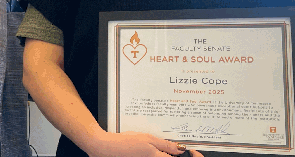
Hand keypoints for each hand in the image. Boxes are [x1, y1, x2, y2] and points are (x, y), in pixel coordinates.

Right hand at [86, 131, 203, 156]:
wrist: (106, 148)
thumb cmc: (124, 142)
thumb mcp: (147, 139)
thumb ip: (166, 145)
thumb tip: (181, 149)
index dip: (184, 154)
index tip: (188, 151)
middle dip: (172, 154)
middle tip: (170, 148)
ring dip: (163, 155)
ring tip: (152, 148)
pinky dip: (154, 155)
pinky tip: (145, 151)